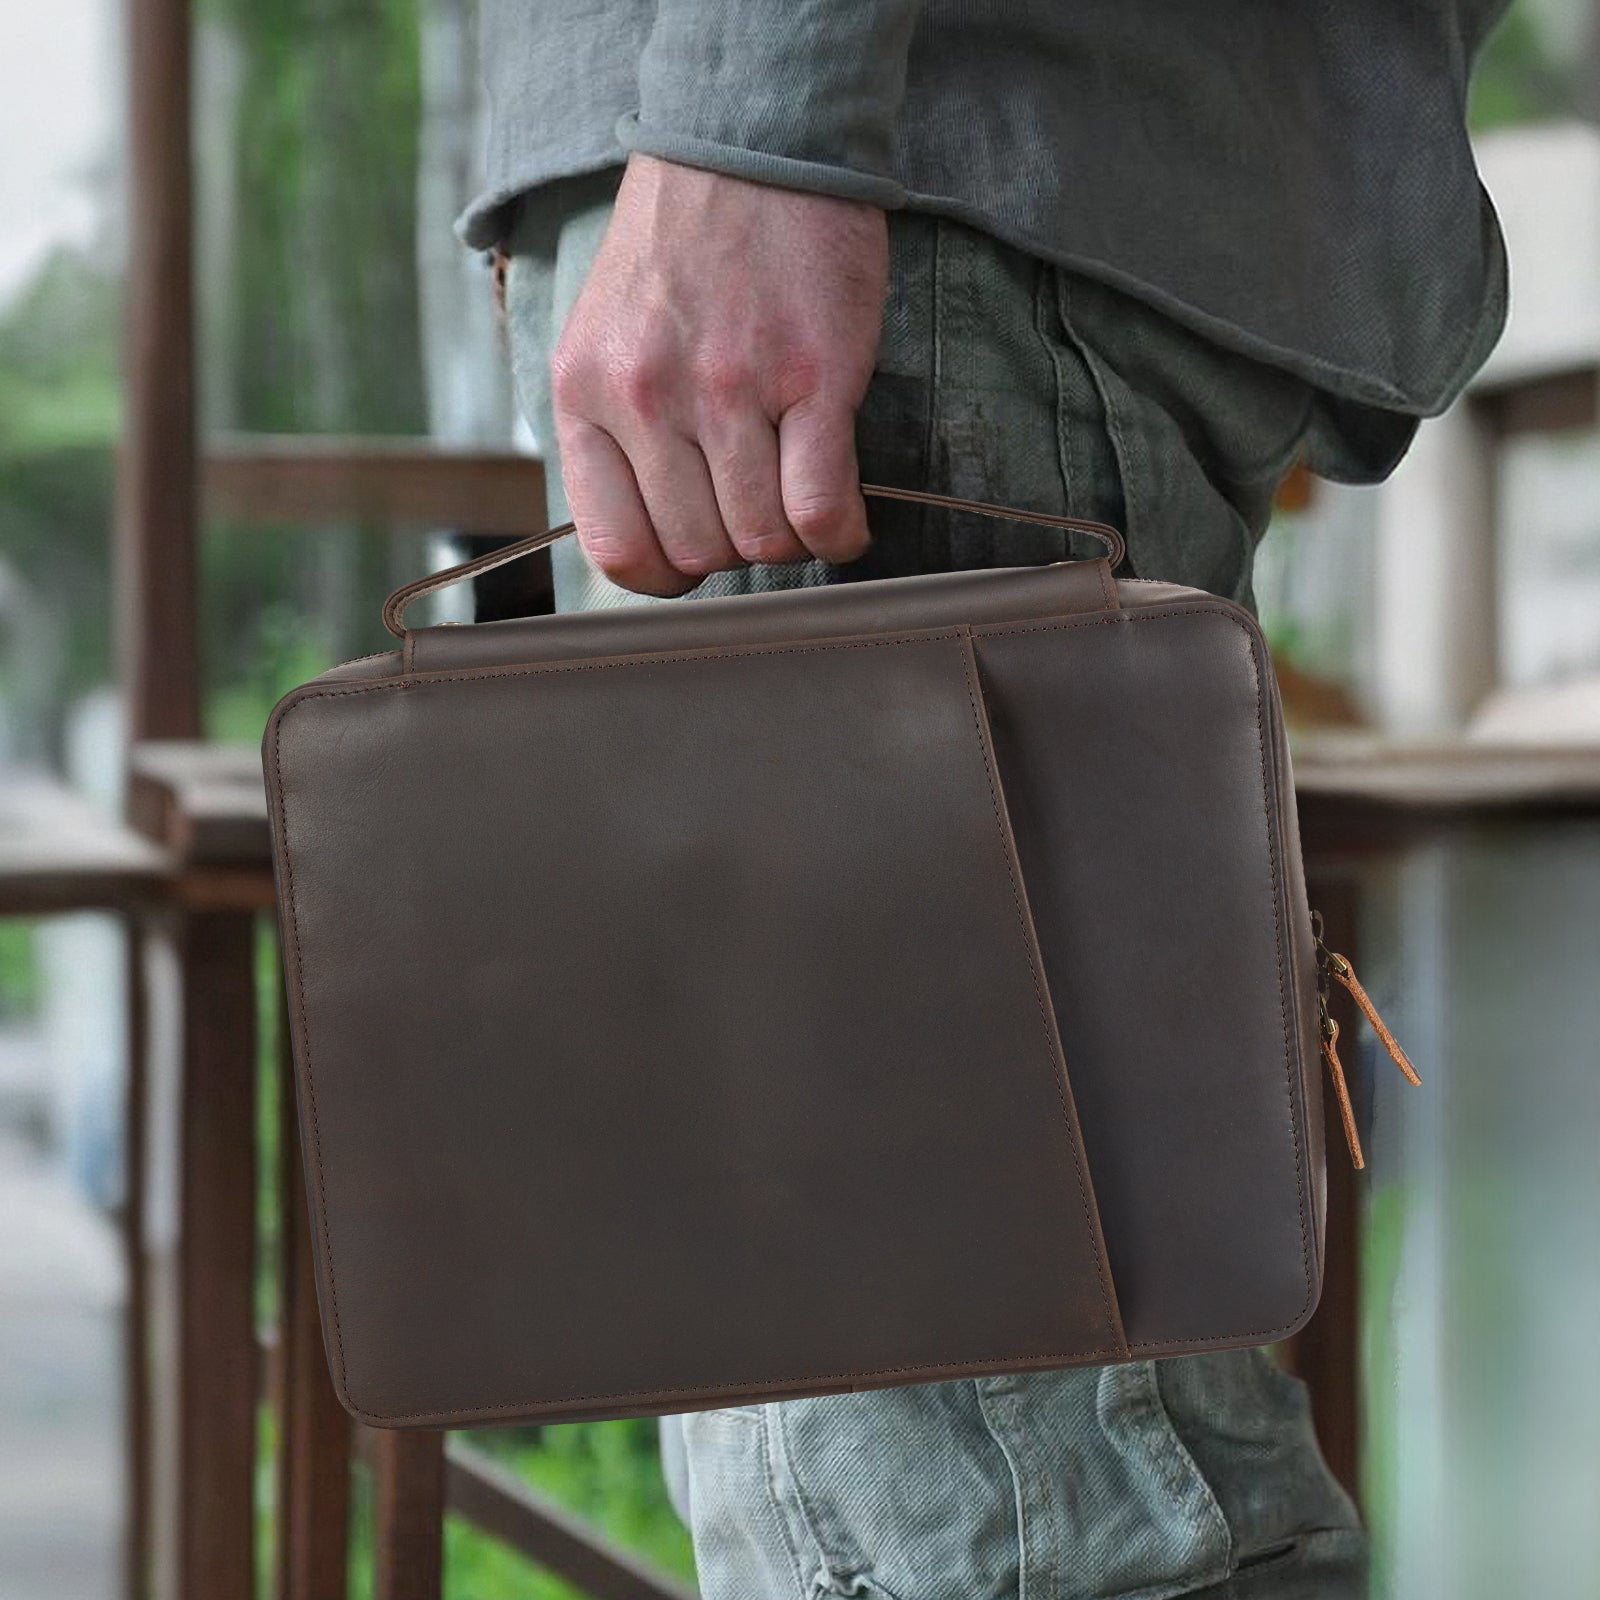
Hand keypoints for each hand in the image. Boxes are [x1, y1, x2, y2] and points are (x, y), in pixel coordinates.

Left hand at [551, 154, 887, 594]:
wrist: (750, 146)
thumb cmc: (683, 251)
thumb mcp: (607, 338)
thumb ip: (616, 432)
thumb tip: (656, 536)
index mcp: (586, 394)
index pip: (618, 550)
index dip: (667, 571)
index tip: (696, 550)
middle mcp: (647, 398)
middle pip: (699, 552)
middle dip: (735, 545)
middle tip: (758, 501)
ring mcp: (728, 389)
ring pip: (762, 540)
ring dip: (790, 536)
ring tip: (799, 493)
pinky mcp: (809, 377)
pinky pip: (820, 509)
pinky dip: (840, 533)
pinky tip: (844, 515)